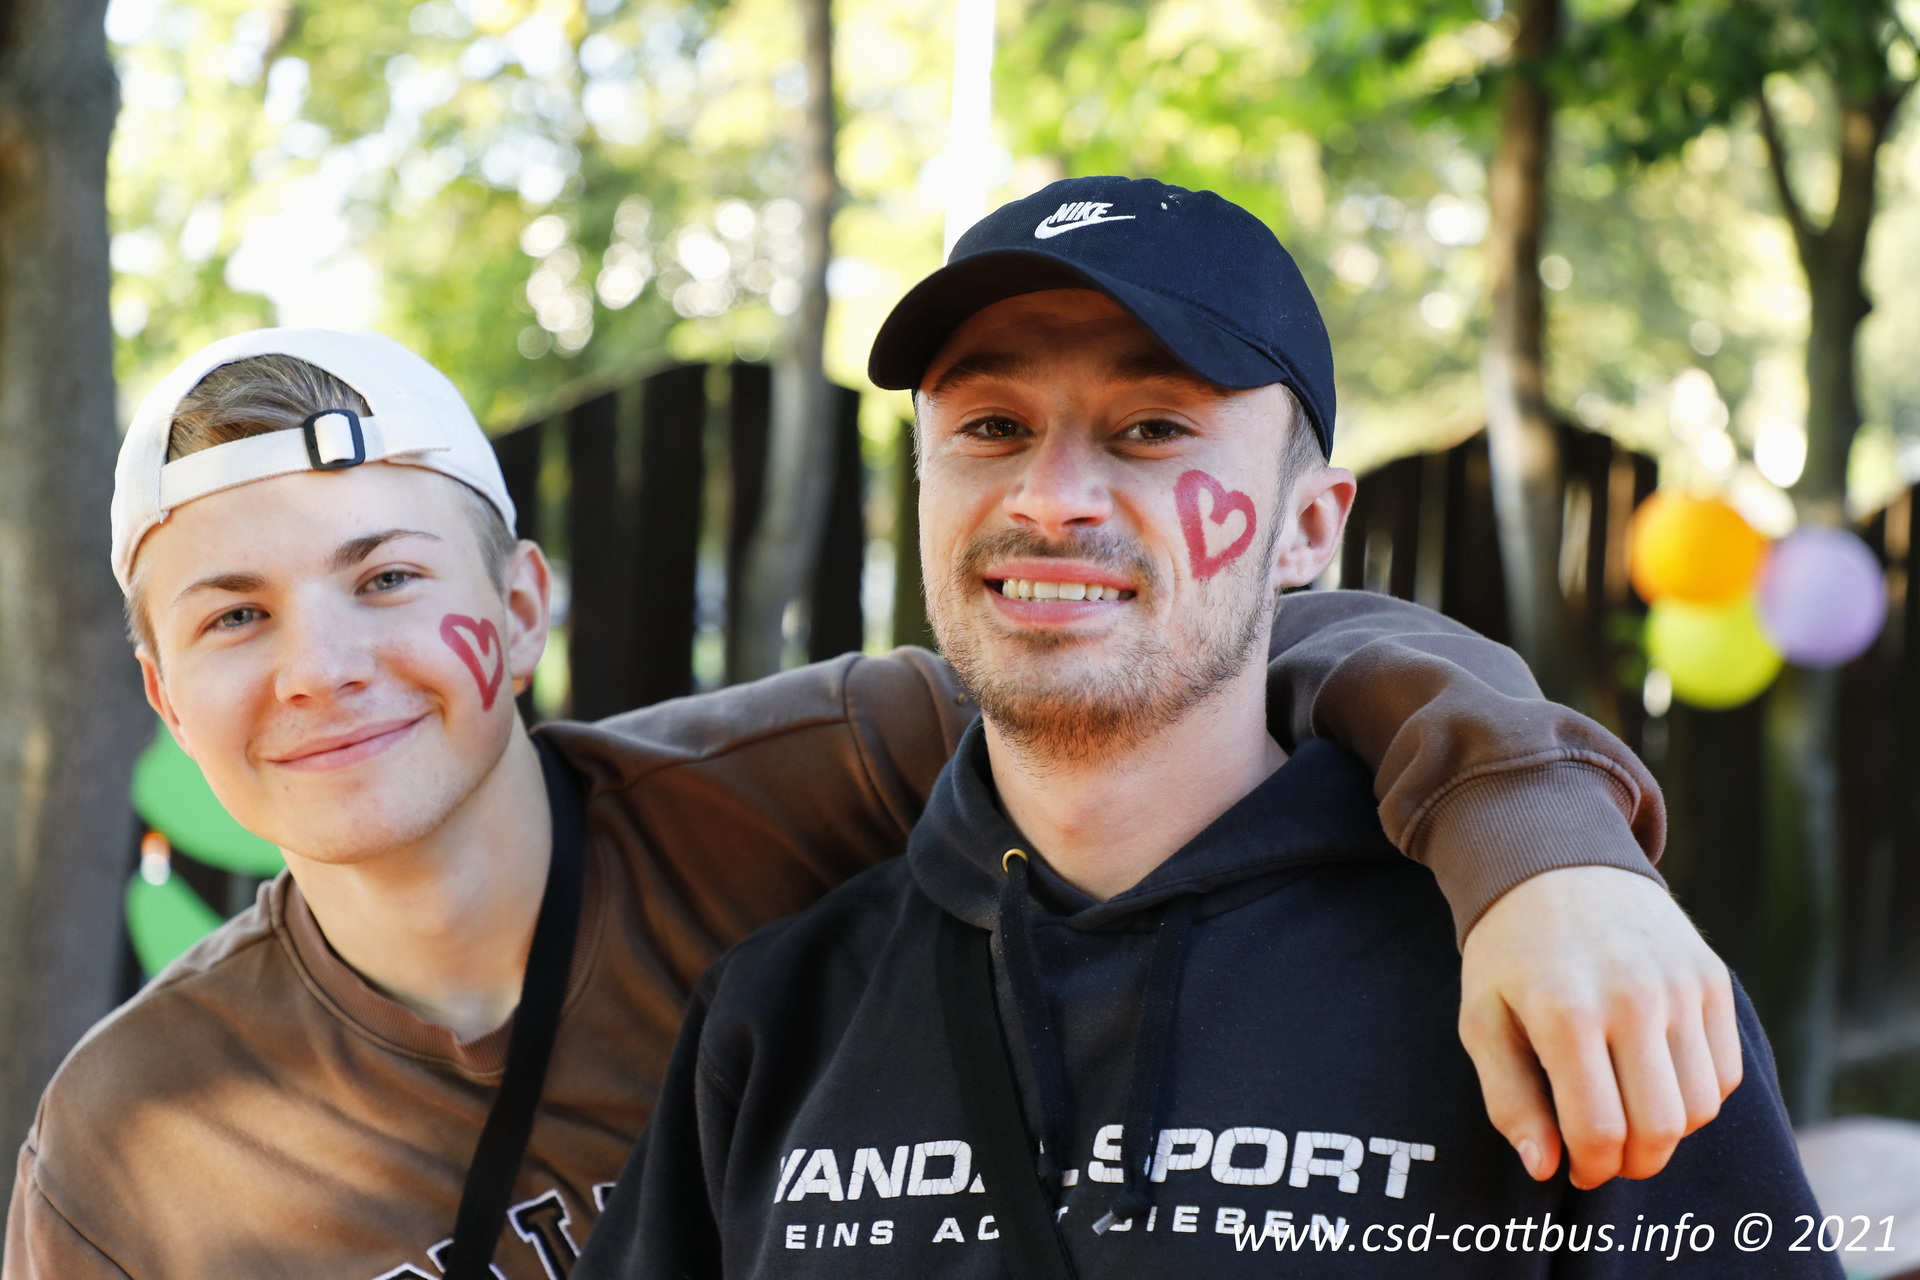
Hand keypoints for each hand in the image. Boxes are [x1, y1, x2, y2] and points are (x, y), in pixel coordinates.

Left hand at [1458, 865, 1741, 1188]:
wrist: (1555, 859)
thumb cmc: (1510, 951)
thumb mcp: (1482, 1018)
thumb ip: (1508, 1099)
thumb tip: (1545, 1166)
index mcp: (1566, 1012)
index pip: (1599, 1130)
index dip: (1589, 1168)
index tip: (1574, 1170)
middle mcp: (1633, 999)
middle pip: (1660, 1128)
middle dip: (1633, 1163)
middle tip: (1605, 1156)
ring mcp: (1681, 987)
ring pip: (1701, 1107)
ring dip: (1667, 1132)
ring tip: (1628, 1115)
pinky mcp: (1711, 978)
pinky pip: (1726, 1072)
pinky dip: (1698, 1095)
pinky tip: (1654, 1080)